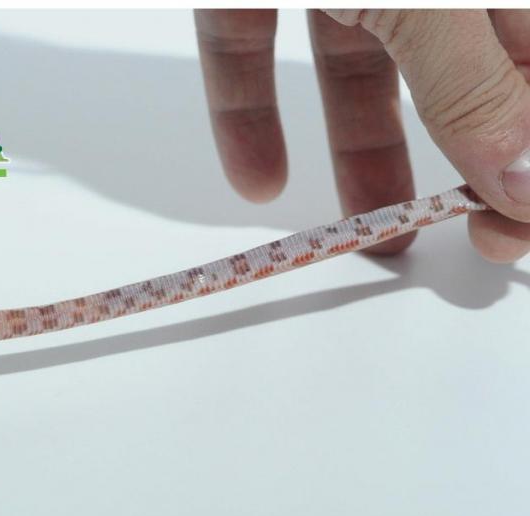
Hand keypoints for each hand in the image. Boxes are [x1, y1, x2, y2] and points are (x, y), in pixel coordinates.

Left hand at [195, 9, 529, 261]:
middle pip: (449, 73)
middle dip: (452, 159)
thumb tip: (524, 180)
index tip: (504, 232)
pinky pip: (246, 48)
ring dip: (356, 151)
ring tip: (355, 228)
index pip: (529, 66)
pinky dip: (247, 112)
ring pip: (349, 67)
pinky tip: (255, 181)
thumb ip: (466, 79)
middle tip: (441, 233)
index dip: (526, 155)